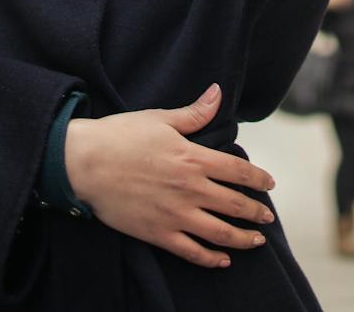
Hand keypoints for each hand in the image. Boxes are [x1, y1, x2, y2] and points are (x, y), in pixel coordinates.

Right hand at [64, 83, 275, 268]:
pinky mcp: (158, 233)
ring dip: (243, 239)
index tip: (269, 184)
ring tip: (255, 241)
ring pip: (220, 232)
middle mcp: (190, 189)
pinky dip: (211, 259)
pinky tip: (222, 260)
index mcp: (193, 159)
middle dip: (256, 213)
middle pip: (235, 205)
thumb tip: (218, 93)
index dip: (258, 179)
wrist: (84, 163)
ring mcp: (175, 214)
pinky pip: (192, 252)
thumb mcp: (160, 119)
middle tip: (267, 217)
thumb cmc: (120, 136)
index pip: (238, 171)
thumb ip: (194, 113)